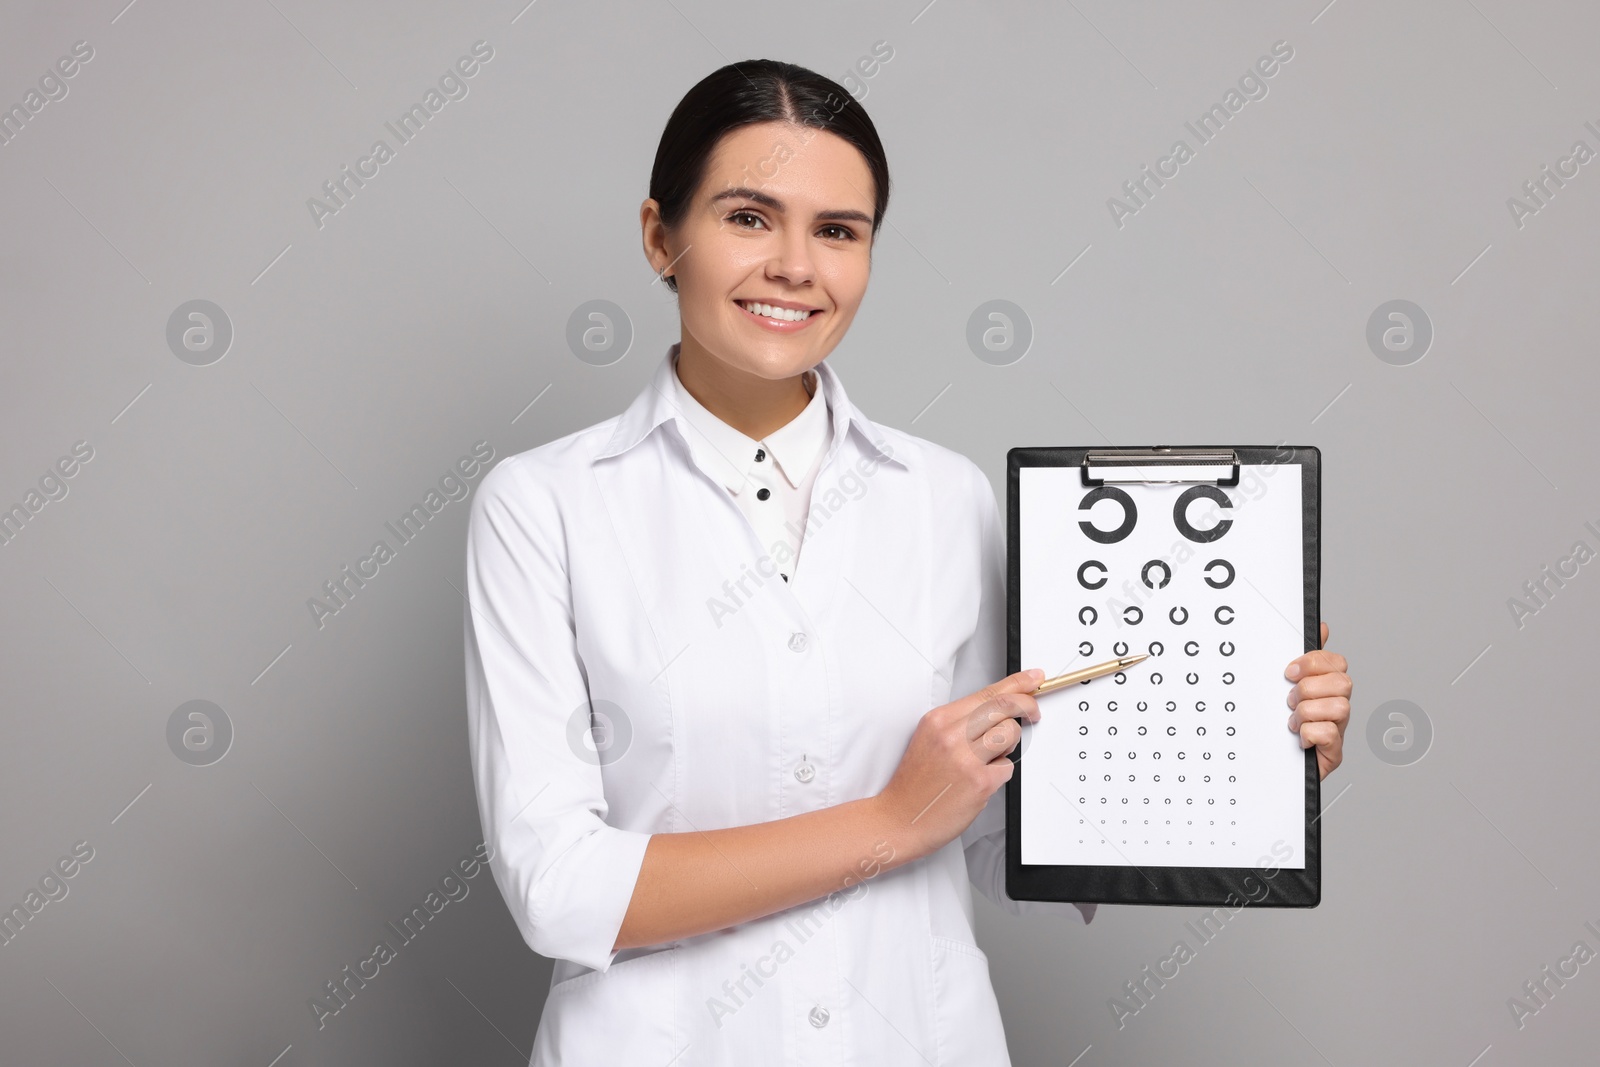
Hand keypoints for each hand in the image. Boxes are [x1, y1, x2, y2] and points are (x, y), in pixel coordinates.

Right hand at [875, 669, 1044, 860]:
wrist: (899, 818)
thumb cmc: (915, 784)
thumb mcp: (929, 740)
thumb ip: (960, 723)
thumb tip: (997, 711)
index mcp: (938, 720)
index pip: (987, 692)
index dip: (1018, 682)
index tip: (1033, 678)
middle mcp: (951, 734)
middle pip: (1005, 706)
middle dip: (1028, 705)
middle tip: (1033, 711)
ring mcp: (966, 758)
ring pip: (1010, 734)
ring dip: (1009, 744)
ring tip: (990, 757)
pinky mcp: (980, 782)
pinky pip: (1007, 767)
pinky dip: (1000, 772)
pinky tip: (981, 779)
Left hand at [1286, 621, 1351, 779]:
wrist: (1270, 766)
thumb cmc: (1279, 724)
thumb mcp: (1283, 686)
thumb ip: (1303, 659)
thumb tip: (1322, 627)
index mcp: (1325, 687)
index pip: (1336, 662)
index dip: (1313, 663)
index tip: (1289, 671)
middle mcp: (1336, 706)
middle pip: (1343, 682)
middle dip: (1309, 689)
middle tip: (1290, 700)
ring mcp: (1337, 728)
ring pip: (1340, 706)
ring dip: (1308, 712)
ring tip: (1292, 721)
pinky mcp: (1333, 752)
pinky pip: (1331, 733)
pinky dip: (1309, 733)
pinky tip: (1299, 738)